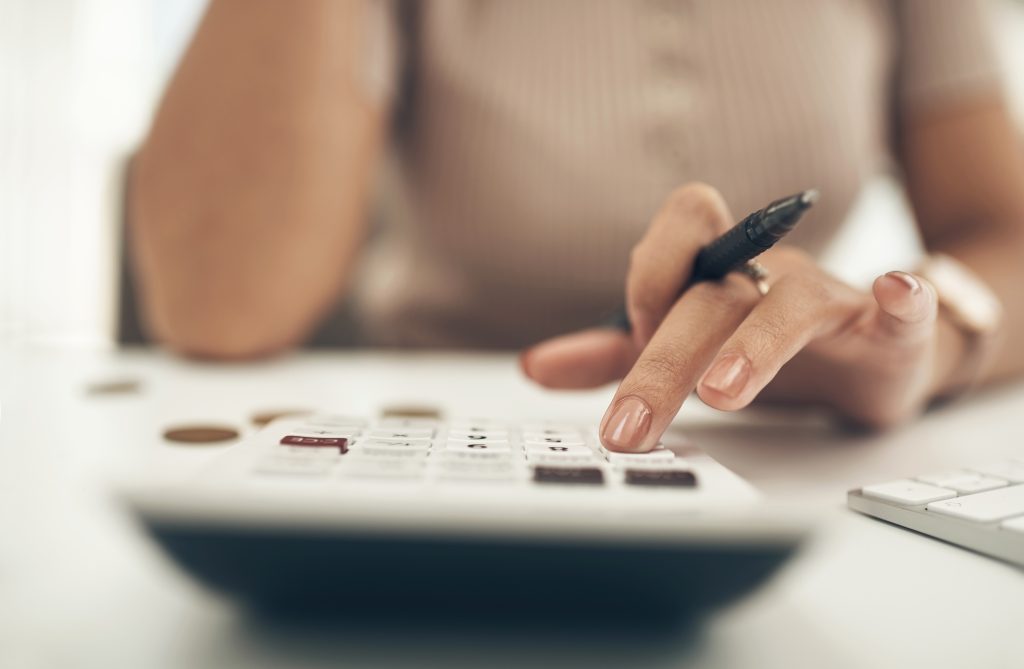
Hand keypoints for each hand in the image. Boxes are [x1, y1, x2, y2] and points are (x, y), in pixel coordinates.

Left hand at [521, 183, 957, 451]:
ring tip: (722, 395)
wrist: (868, 356)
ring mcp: (831, 298)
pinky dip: (902, 299)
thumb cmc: (765, 348)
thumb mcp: (684, 350)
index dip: (648, 278)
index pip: (680, 230)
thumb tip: (532, 366)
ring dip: (754, 345)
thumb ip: (613, 356)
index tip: (631, 340)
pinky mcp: (890, 330)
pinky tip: (894, 297)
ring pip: (790, 302)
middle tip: (628, 428)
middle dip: (663, 362)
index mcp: (718, 274)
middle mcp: (769, 275)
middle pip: (710, 297)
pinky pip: (903, 304)